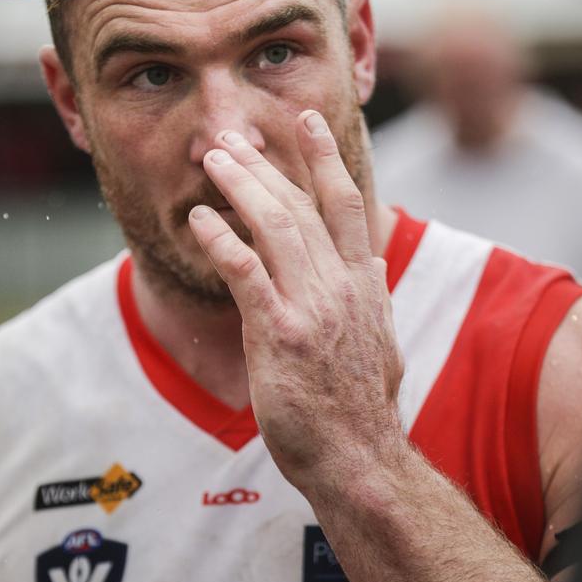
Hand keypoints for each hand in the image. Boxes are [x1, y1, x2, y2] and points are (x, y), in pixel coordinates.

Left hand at [188, 110, 404, 494]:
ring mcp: (312, 308)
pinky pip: (246, 272)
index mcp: (365, 284)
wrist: (359, 459)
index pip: (345, 204)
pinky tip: (200, 219)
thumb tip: (368, 268)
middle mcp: (341, 286)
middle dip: (265, 164)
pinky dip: (221, 240)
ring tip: (212, 159)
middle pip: (301, 205)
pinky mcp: (280, 335)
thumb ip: (370, 298)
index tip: (305, 122)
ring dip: (240, 186)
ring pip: (274, 225)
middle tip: (233, 136)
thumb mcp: (381, 342)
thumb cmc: (361, 408)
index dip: (323, 158)